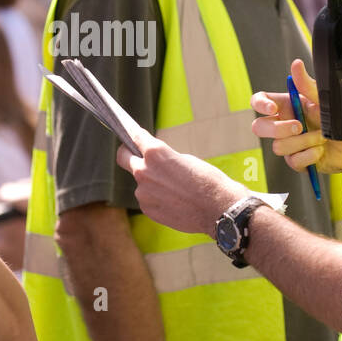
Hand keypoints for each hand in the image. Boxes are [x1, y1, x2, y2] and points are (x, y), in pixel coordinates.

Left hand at [116, 126, 249, 237]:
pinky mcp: (147, 209)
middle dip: (128, 155)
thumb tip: (154, 163)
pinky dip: (156, 198)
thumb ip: (164, 158)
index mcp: (155, 153)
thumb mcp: (185, 159)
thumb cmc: (207, 180)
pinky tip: (173, 201)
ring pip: (139, 182)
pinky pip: (147, 198)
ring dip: (150, 181)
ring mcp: (143, 192)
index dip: (130, 133)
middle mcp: (143, 170)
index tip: (126, 131)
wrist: (219, 208)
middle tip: (136, 156)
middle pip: (122, 158)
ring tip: (173, 188)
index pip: (134, 136)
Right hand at [250, 58, 341, 173]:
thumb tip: (296, 64)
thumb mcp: (324, 101)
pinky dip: (309, 155)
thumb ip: (308, 86)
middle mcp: (283, 125)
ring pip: (278, 147)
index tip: (273, 109)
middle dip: (277, 129)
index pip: (259, 101)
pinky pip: (292, 161)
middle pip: (259, 127)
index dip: (260, 105)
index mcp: (286, 106)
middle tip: (298, 126)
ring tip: (322, 137)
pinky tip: (321, 151)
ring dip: (303, 142)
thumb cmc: (339, 118)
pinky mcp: (296, 162)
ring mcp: (288, 145)